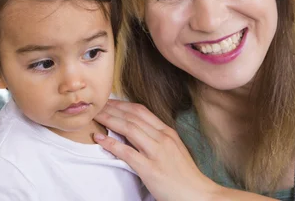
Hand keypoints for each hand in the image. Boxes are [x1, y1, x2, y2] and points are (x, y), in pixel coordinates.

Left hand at [94, 99, 219, 200]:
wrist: (198, 194)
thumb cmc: (185, 176)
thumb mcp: (174, 149)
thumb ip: (157, 139)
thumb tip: (138, 132)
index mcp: (168, 132)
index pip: (141, 111)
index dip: (122, 104)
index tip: (109, 102)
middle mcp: (162, 138)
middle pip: (133, 117)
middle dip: (112, 108)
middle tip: (97, 105)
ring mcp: (157, 152)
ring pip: (129, 129)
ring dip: (109, 120)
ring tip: (95, 116)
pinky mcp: (150, 169)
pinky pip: (127, 152)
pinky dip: (111, 143)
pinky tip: (100, 138)